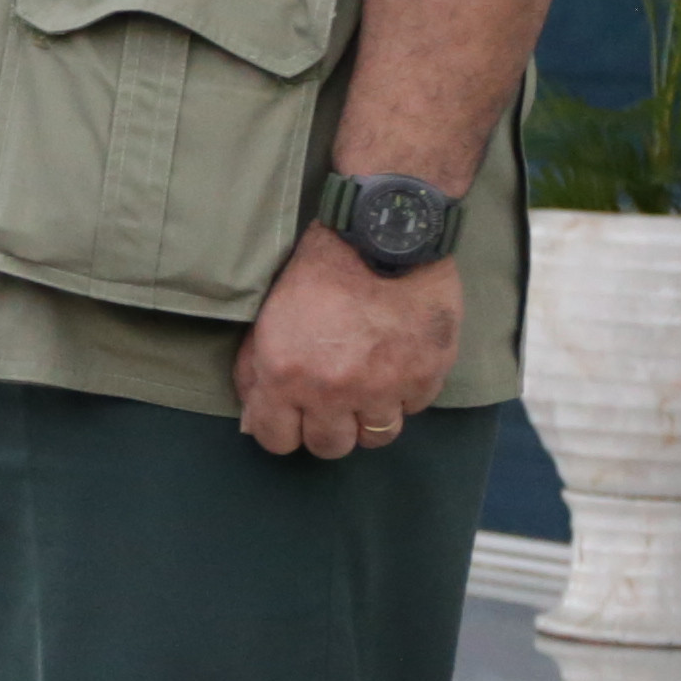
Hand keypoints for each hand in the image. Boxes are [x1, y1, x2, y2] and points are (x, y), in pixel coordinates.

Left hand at [233, 228, 456, 458]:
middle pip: (330, 447)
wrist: (384, 233)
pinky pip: (414, 408)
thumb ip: (256, 371)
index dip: (282, 430)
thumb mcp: (268, 317)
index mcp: (286, 376)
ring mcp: (385, 388)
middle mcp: (334, 391)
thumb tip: (254, 415)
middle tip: (332, 401)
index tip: (292, 416)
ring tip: (368, 385)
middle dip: (326, 428)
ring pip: (376, 436)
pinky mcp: (426, 376)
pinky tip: (397, 362)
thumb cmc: (320, 268)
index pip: (277, 441)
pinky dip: (406, 392)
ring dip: (369, 416)